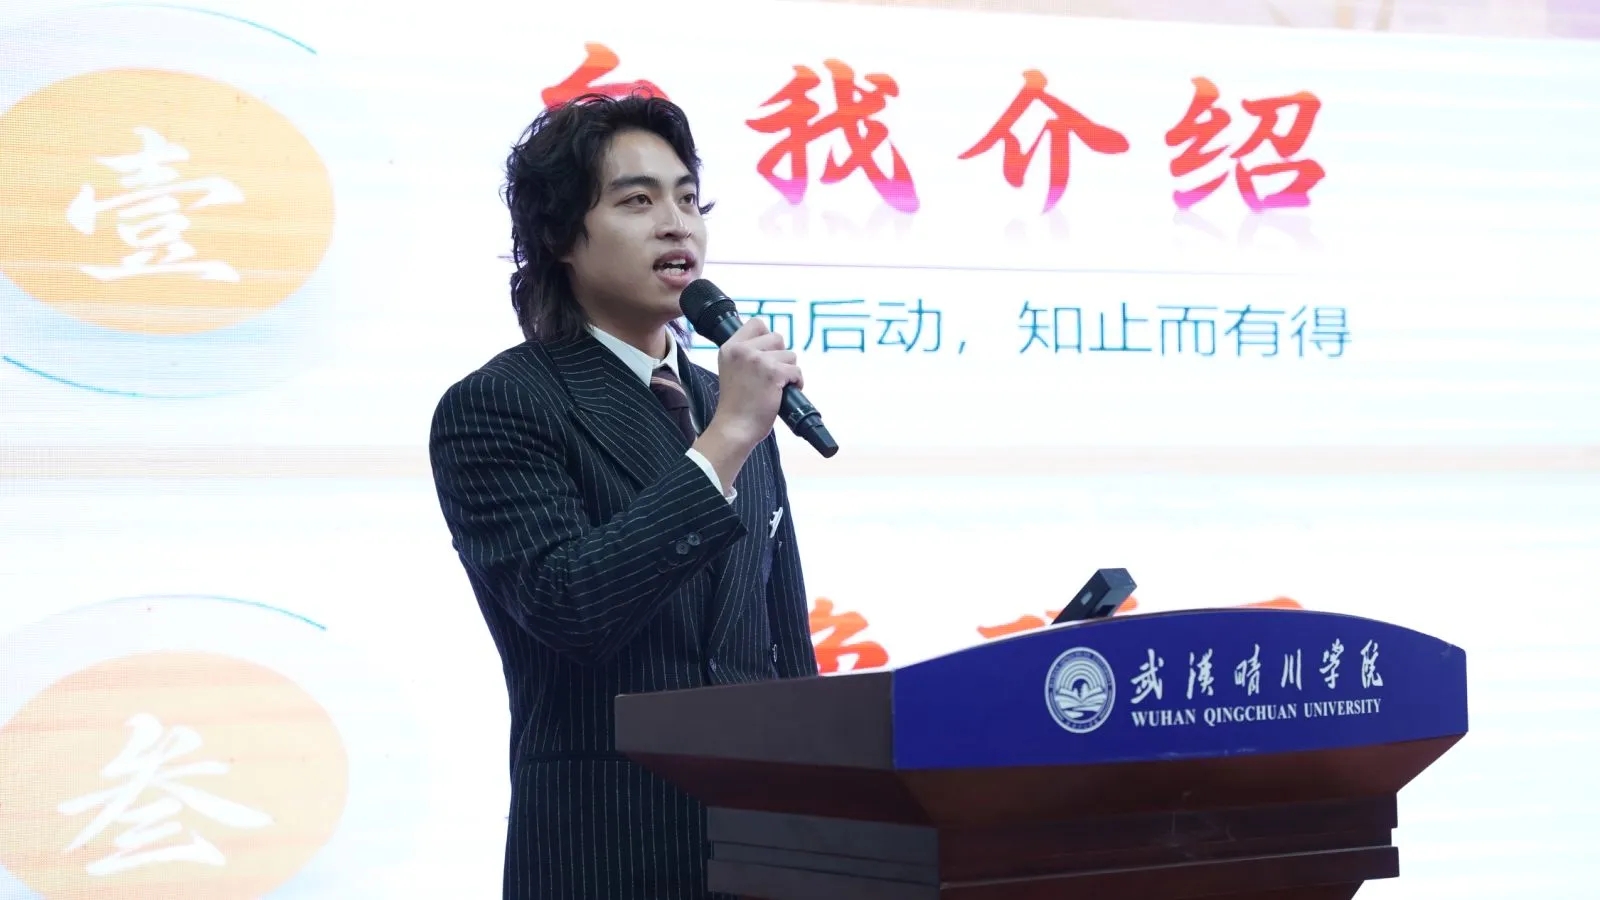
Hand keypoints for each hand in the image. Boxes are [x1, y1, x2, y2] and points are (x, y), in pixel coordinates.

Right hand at [692, 318, 801, 489]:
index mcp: (730, 347)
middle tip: (772, 375)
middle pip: (777, 337)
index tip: (766, 355)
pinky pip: (796, 371)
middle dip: (780, 356)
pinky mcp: (773, 373)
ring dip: (788, 371)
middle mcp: (742, 350)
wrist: (734, 428)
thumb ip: (745, 355)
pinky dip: (796, 383)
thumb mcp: (731, 370)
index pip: (756, 323)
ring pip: (790, 355)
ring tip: (776, 387)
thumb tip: (773, 345)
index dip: (767, 338)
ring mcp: (757, 360)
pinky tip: (784, 393)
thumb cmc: (736, 405)